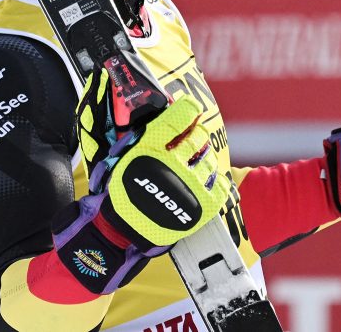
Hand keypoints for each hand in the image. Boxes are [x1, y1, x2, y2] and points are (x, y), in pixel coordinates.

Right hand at [52, 69, 229, 293]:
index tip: (190, 108)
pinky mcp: (202, 206)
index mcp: (151, 148)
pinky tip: (202, 180)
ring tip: (190, 166)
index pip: (181, 116)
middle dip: (195, 135)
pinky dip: (213, 180)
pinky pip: (219, 184)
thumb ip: (143, 134)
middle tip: (189, 141)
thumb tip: (164, 109)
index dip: (189, 109)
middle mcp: (172, 164)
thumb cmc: (121, 191)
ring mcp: (189, 186)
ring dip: (202, 158)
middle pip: (199, 136)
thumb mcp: (123, 156)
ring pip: (209, 158)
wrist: (121, 231)